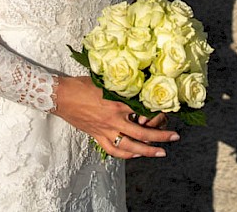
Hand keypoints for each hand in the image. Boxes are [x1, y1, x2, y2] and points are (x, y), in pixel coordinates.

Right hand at [51, 75, 178, 158]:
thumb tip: (137, 87)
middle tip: (175, 137)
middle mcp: (114, 120)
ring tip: (160, 153)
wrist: (60, 96)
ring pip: (130, 147)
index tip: (167, 112)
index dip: (158, 114)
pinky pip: (113, 150)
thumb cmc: (80, 85)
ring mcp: (105, 130)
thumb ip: (121, 87)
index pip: (144, 112)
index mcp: (117, 103)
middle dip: (161, 136)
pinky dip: (126, 154)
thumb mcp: (104, 81)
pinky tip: (135, 155)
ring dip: (147, 151)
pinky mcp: (97, 136)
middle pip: (143, 133)